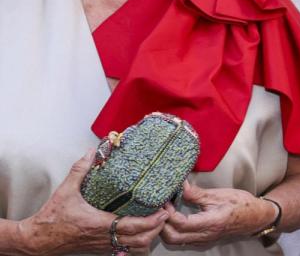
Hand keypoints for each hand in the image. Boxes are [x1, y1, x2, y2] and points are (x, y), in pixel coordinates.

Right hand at [19, 149, 167, 253]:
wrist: (36, 240)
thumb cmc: (51, 218)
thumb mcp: (65, 191)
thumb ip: (80, 170)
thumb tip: (91, 152)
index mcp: (99, 224)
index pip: (133, 226)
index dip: (152, 221)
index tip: (164, 211)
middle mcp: (104, 238)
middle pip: (140, 241)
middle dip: (156, 229)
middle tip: (165, 215)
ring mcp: (102, 245)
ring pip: (134, 249)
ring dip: (148, 238)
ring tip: (155, 223)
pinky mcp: (99, 249)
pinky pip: (124, 249)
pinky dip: (136, 243)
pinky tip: (139, 230)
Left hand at [159, 181, 274, 249]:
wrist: (257, 217)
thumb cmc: (241, 204)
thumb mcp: (220, 194)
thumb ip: (197, 193)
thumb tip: (180, 186)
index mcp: (211, 223)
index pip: (181, 224)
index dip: (169, 213)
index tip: (166, 201)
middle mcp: (205, 235)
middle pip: (173, 237)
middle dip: (162, 224)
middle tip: (161, 208)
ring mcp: (204, 239)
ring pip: (176, 241)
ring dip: (166, 228)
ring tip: (166, 212)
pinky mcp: (204, 239)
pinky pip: (183, 239)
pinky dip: (174, 230)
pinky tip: (175, 217)